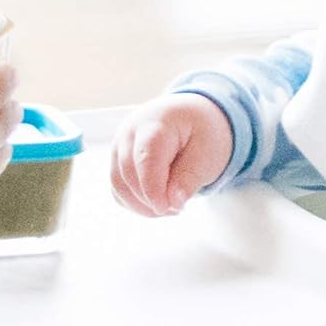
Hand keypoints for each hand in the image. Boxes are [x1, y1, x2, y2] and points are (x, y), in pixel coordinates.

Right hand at [110, 93, 233, 216]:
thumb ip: (191, 176)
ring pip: (119, 186)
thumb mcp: (209, 152)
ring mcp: (119, 147)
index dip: (152, 188)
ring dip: (144, 206)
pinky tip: (159, 203)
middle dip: (151, 200)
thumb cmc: (201, 132)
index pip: (146, 159)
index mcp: (156, 123)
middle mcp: (130, 133)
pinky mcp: (116, 162)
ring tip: (172, 207)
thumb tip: (172, 202)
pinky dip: (136, 204)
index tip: (166, 208)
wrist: (190, 117)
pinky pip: (119, 191)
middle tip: (179, 208)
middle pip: (129, 175)